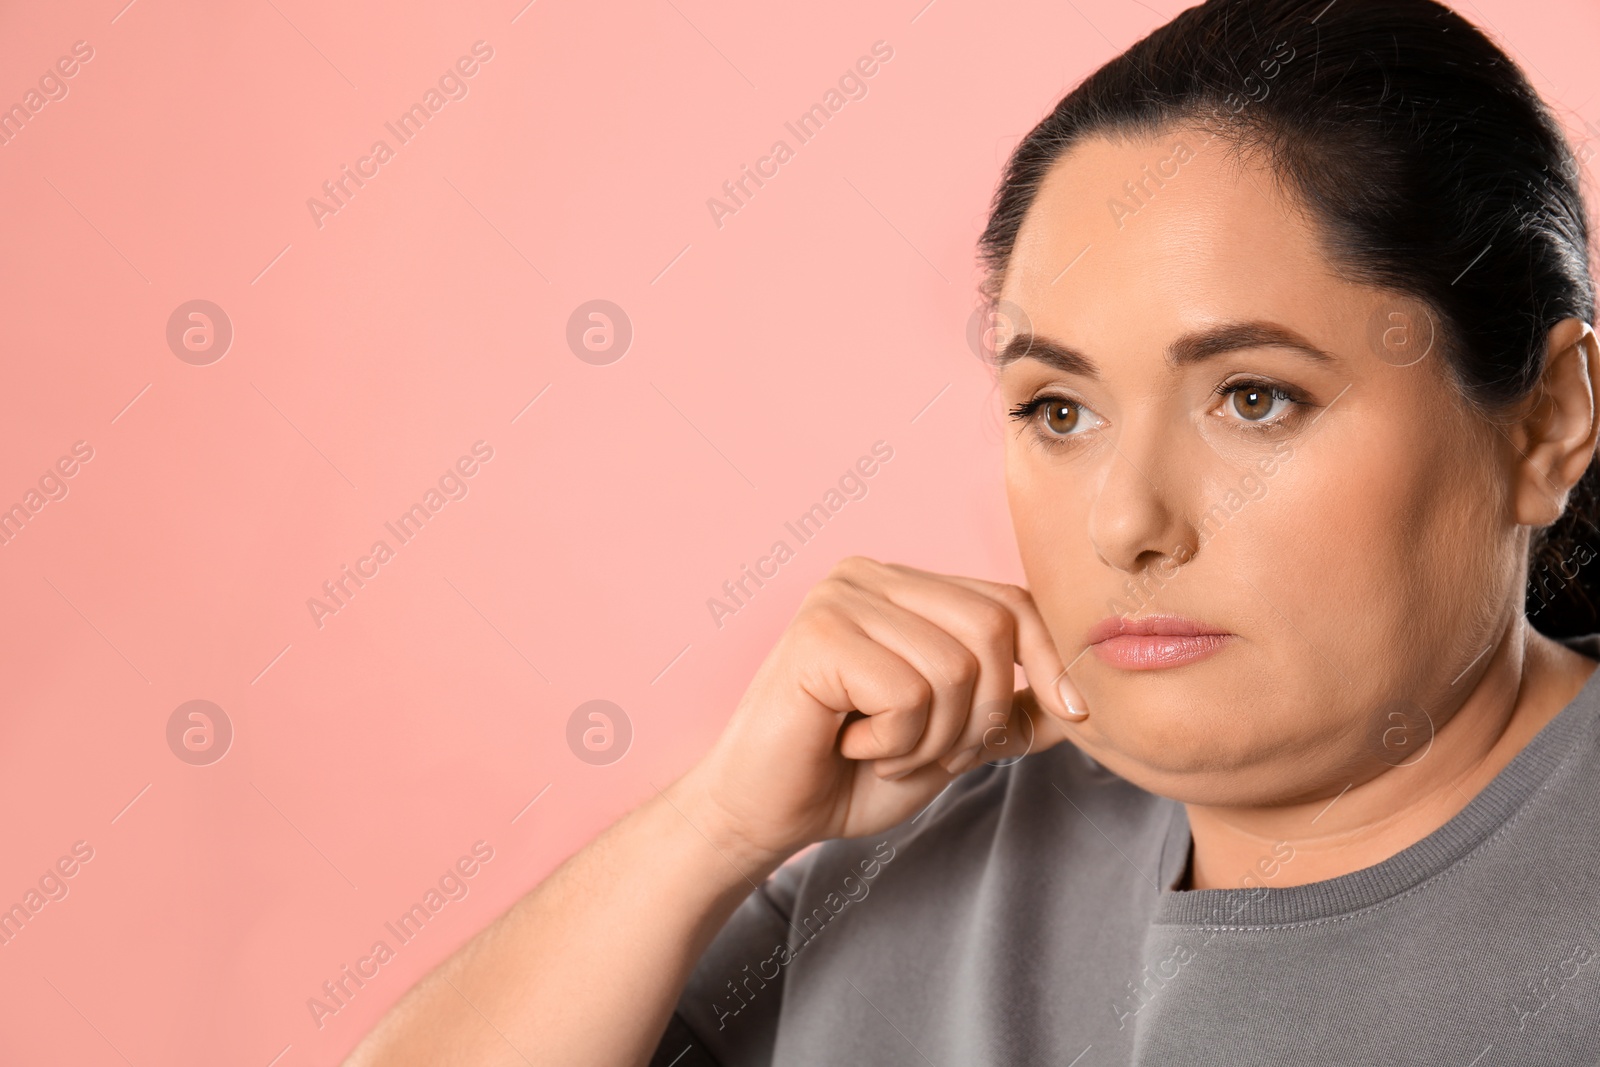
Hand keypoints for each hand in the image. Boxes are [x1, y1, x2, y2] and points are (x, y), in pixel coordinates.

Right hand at [680, 556, 1086, 870]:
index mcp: (904, 587)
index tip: (1075, 716)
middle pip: (993, 629)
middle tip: (925, 751)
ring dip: (932, 738)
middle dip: (982, 714)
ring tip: (879, 747)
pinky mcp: (818, 632)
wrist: (765, 814)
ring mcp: (840, 597)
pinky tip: (849, 742)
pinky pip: (909, 692)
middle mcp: (871, 575)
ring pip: (957, 668)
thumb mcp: (951, 743)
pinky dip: (894, 741)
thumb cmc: (848, 775)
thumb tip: (1084, 703)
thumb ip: (1008, 714)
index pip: (1008, 602)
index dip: (1051, 660)